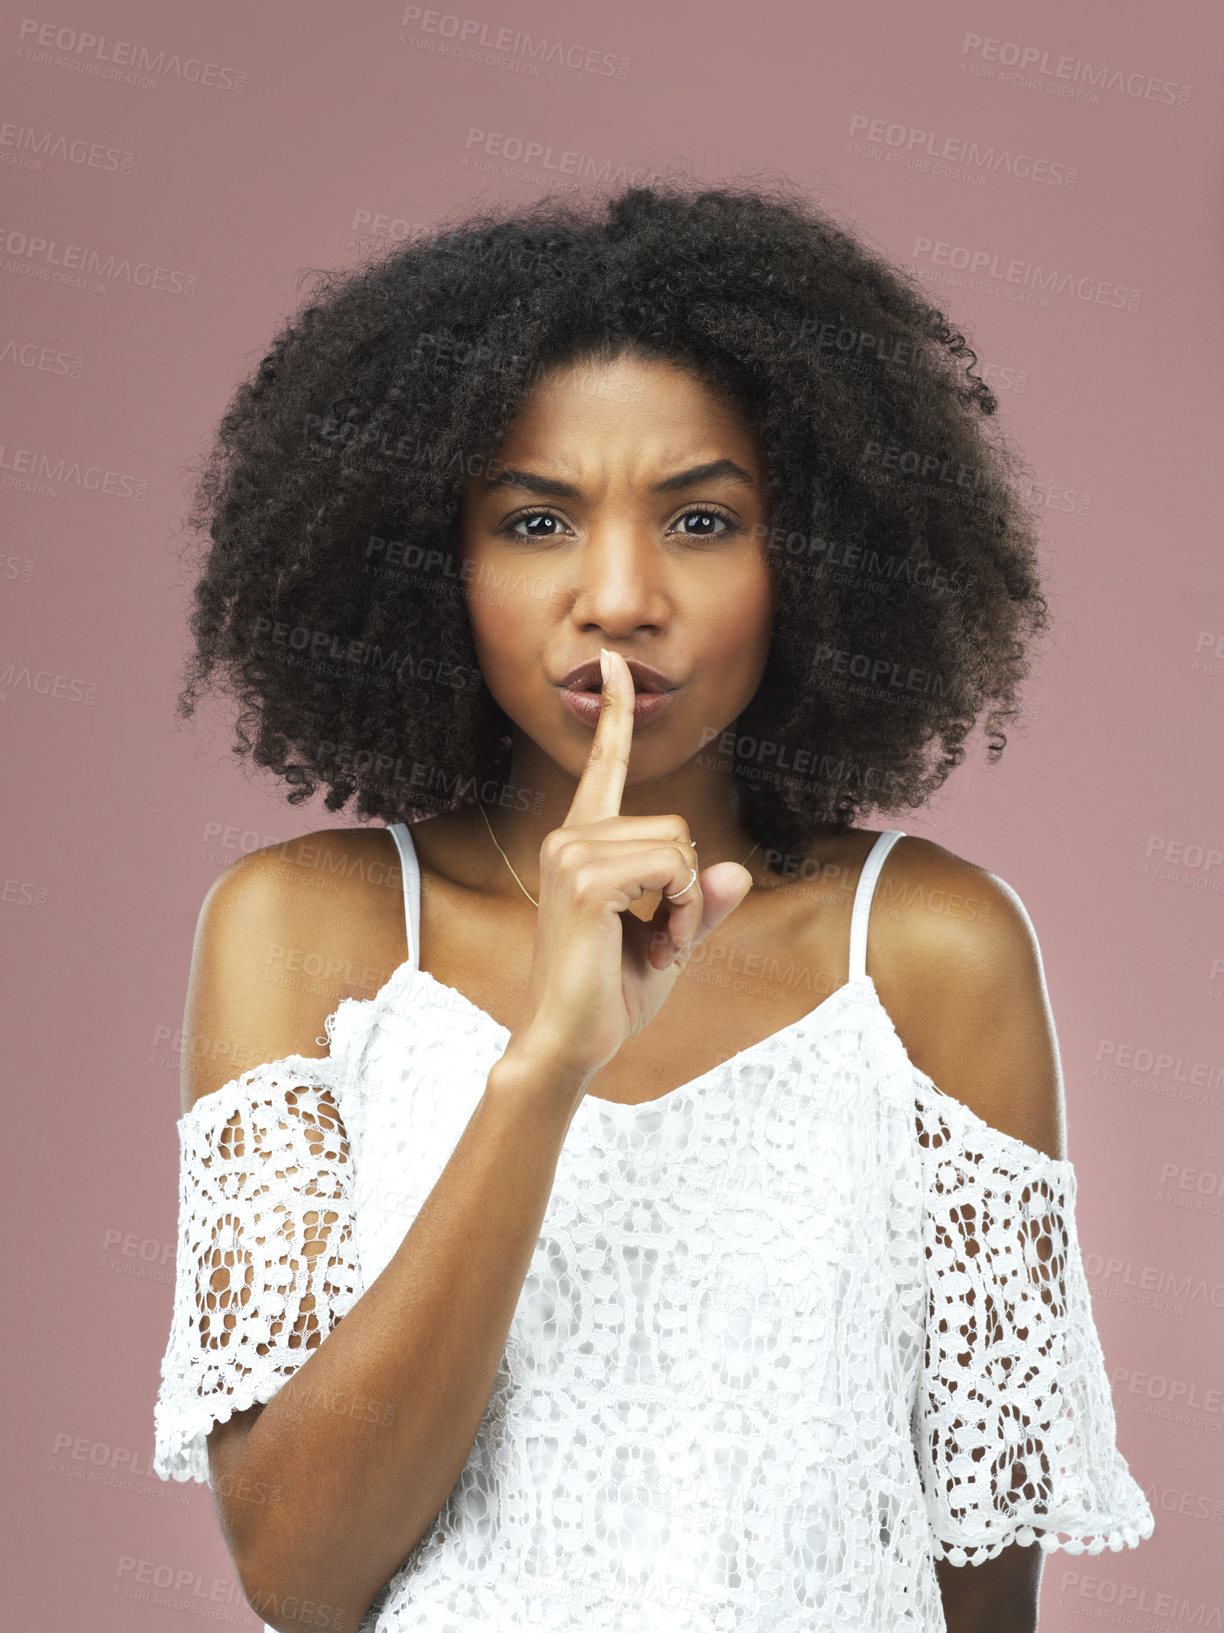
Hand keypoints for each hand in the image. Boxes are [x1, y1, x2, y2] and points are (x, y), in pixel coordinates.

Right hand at [505, 646, 755, 1090]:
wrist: (569, 1043)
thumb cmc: (609, 995)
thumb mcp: (672, 940)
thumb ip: (701, 902)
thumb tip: (733, 868)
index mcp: (582, 843)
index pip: (604, 766)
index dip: (615, 713)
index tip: (612, 662)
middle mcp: (569, 837)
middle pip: (677, 824)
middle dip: (689, 887)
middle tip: (662, 938)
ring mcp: (572, 853)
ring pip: (680, 845)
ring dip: (687, 903)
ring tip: (654, 944)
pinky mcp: (586, 879)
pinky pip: (675, 869)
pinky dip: (684, 911)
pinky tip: (655, 945)